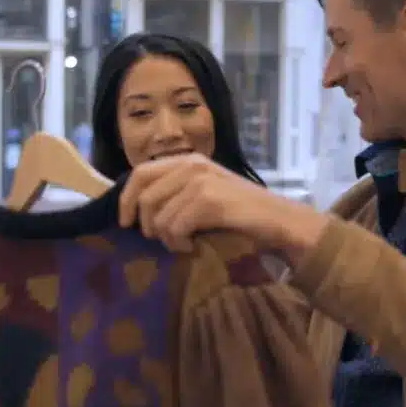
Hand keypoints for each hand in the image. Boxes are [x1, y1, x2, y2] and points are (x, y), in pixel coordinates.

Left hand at [118, 154, 323, 254]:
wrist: (280, 221)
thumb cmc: (242, 213)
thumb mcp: (206, 194)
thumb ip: (177, 193)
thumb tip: (138, 210)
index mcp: (189, 160)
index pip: (140, 173)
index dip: (126, 199)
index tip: (125, 222)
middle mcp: (192, 165)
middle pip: (145, 195)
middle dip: (146, 223)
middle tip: (159, 238)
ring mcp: (200, 181)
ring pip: (159, 216)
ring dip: (166, 237)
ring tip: (184, 243)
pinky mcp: (208, 200)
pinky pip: (174, 227)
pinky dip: (179, 243)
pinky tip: (193, 246)